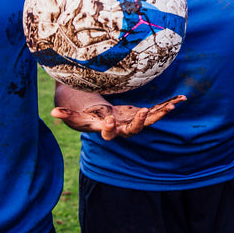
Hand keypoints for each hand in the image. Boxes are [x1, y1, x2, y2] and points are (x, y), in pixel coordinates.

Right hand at [51, 95, 185, 140]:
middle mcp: (123, 128)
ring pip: (150, 121)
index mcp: (108, 129)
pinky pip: (158, 111)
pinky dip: (169, 105)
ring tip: (173, 105)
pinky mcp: (143, 115)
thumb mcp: (76, 116)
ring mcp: (135, 122)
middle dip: (140, 122)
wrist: (101, 118)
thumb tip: (52, 113)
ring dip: (161, 113)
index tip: (109, 119)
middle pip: (133, 130)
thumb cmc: (87, 117)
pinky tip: (182, 99)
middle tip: (145, 111)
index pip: (109, 133)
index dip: (110, 128)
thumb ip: (66, 115)